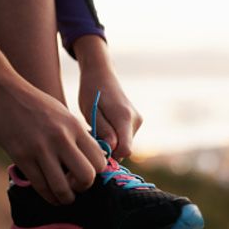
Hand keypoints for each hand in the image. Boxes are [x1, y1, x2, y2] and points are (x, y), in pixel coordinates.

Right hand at [0, 40, 106, 204]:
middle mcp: (62, 138)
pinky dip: (49, 196)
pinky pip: (41, 185)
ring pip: (63, 187)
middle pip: (87, 176)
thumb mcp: (62, 114)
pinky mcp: (22, 157)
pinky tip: (51, 196)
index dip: (97, 172)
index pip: (100, 159)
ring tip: (65, 197)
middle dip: (84, 187)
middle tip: (77, 187)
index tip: (88, 173)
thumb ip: (76, 135)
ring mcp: (41, 149)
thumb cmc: (34, 104)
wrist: (0, 90)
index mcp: (75, 126)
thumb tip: (88, 158)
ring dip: (66, 198)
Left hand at [74, 35, 142, 159]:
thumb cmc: (92, 91)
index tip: (95, 147)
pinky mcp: (136, 122)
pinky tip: (103, 127)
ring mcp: (138, 122)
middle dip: (108, 149)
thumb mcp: (91, 111)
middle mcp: (136, 121)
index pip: (125, 150)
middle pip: (124, 150)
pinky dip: (113, 138)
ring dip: (110, 143)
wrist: (101, 74)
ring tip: (96, 128)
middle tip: (92, 136)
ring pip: (123, 145)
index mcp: (124, 118)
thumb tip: (112, 149)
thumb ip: (102, 131)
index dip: (110, 154)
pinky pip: (124, 138)